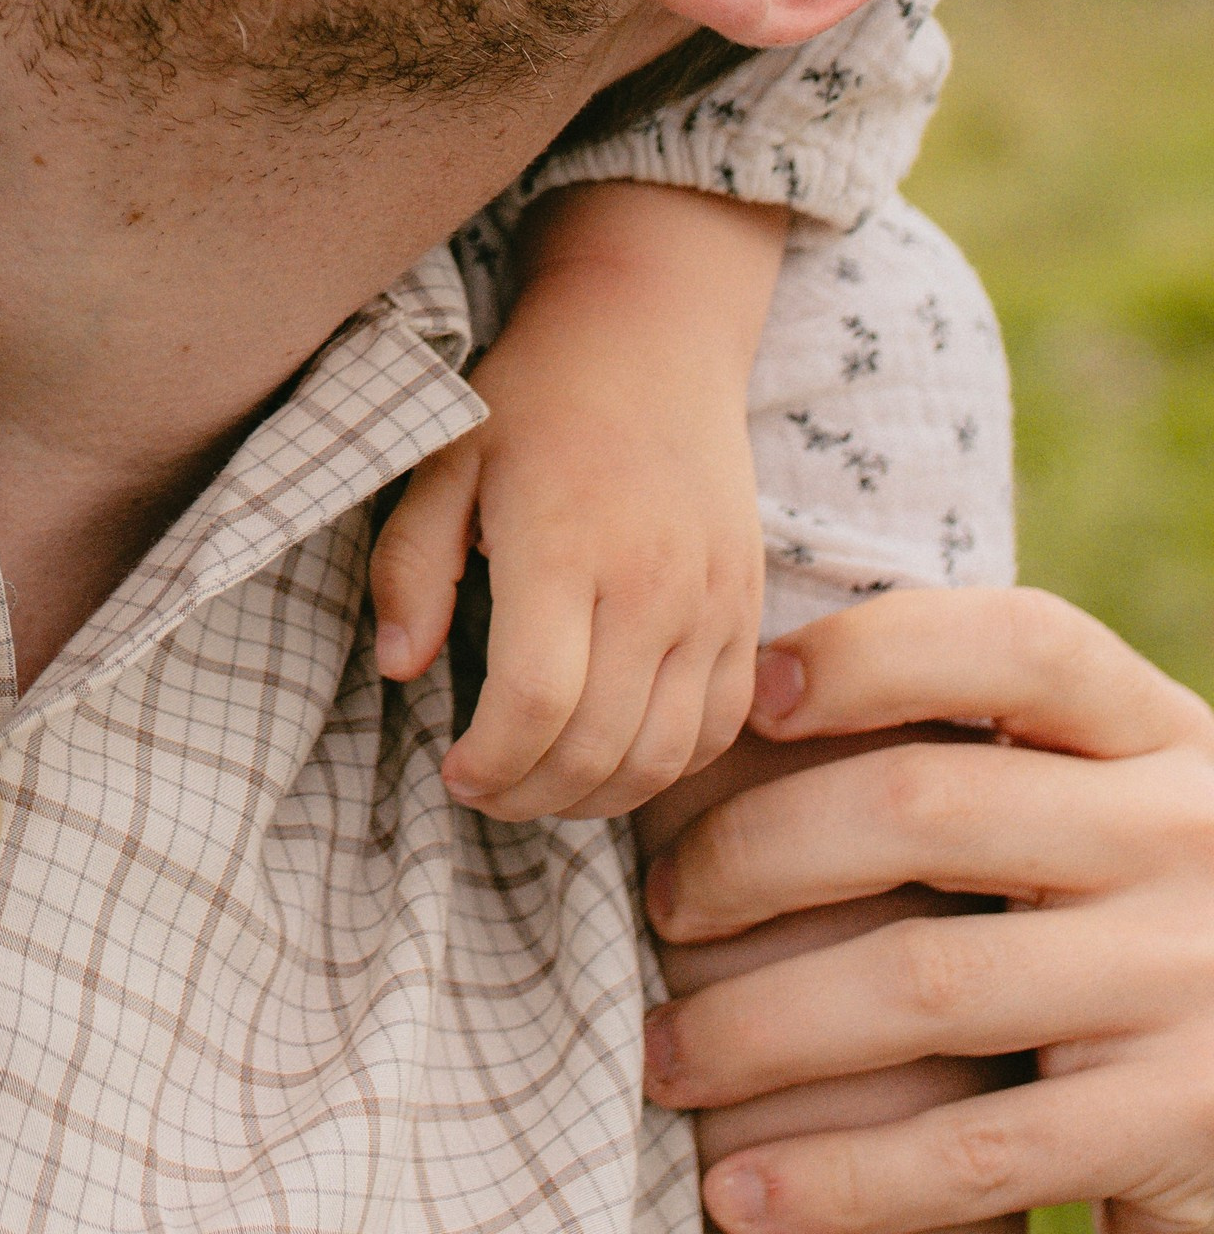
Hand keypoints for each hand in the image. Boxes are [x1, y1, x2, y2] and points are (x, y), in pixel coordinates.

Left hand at [374, 205, 771, 820]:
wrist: (652, 333)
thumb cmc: (535, 395)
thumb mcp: (448, 456)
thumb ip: (410, 562)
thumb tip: (397, 668)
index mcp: (564, 544)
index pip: (535, 705)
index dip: (489, 765)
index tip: (452, 769)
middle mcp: (651, 582)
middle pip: (598, 748)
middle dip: (529, 796)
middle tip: (486, 789)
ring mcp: (711, 600)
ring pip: (665, 757)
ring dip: (597, 798)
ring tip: (541, 784)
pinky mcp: (745, 606)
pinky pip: (721, 727)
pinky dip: (668, 768)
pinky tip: (612, 756)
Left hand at [640, 586, 1213, 1229]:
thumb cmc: (1129, 912)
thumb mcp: (1104, 800)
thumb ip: (984, 748)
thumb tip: (755, 695)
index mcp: (1156, 733)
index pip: (1015, 644)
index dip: (872, 653)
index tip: (747, 694)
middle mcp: (1179, 838)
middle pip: (925, 805)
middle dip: (755, 852)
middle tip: (661, 903)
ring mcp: (1180, 981)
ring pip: (923, 983)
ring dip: (759, 1026)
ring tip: (665, 1055)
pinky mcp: (1170, 1125)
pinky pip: (971, 1150)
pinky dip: (839, 1178)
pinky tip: (743, 1192)